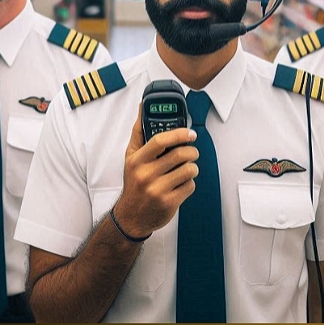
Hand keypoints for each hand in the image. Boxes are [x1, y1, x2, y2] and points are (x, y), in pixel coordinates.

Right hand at [115, 106, 197, 239]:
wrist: (131, 217)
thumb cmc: (133, 183)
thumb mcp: (131, 156)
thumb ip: (139, 131)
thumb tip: (142, 107)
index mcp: (137, 160)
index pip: (159, 140)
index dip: (178, 134)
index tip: (190, 133)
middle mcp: (146, 175)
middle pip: (179, 155)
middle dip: (191, 151)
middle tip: (192, 151)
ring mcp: (157, 190)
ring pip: (188, 170)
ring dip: (192, 167)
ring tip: (187, 168)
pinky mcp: (168, 203)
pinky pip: (189, 186)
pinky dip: (190, 183)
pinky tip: (182, 183)